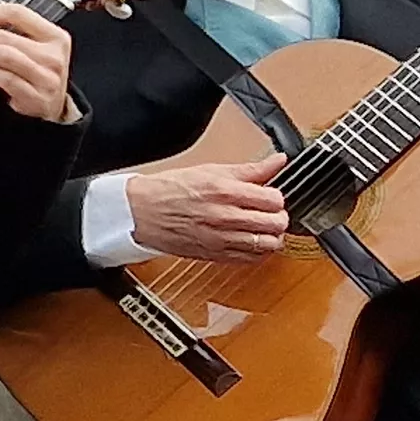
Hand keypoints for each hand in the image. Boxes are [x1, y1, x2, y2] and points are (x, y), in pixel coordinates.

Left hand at [0, 0, 75, 121]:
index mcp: (54, 36)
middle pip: (5, 36)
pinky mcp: (37, 99)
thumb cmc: (32, 66)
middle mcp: (53, 57)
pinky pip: (7, 80)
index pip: (18, 13)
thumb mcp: (25, 41)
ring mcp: (47, 79)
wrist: (51, 103)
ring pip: (6, 56)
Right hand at [126, 157, 288, 262]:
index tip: (269, 196)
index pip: (275, 199)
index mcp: (225, 191)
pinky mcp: (218, 255)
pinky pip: (253, 259)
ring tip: (262, 228)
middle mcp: (225, 216)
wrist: (141, 212)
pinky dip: (259, 251)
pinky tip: (251, 241)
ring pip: (269, 244)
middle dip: (277, 216)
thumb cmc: (171, 190)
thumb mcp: (210, 170)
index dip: (276, 197)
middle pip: (276, 223)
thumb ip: (250, 169)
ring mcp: (222, 239)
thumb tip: (278, 161)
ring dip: (271, 236)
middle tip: (269, 213)